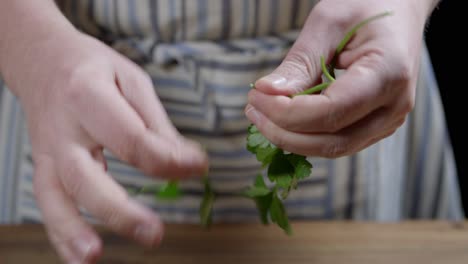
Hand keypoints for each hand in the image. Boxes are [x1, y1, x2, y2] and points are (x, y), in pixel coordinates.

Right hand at [2, 30, 207, 262]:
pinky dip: (60, 232)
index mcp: (89, 96)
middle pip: (87, 176)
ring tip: (94, 257)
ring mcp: (48, 150)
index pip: (132, 140)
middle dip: (120, 210)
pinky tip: (79, 257)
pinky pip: (47, 201)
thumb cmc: (94, 68)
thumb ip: (155, 124)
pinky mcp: (43, 164)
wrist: (43, 60)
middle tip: (154, 233)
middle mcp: (63, 128)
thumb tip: (184, 161)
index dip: (169, 160)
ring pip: (56, 196)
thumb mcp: (133, 81)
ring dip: (74, 231)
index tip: (198, 167)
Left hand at [246, 0, 433, 156]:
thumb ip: (300, 63)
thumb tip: (267, 94)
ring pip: (334, 149)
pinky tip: (283, 118)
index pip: (332, 112)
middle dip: (284, 132)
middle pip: (333, 141)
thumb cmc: (364, 6)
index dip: (287, 113)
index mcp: (389, 74)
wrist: (399, 9)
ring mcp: (388, 120)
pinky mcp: (376, 125)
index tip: (256, 96)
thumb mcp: (327, 23)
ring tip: (262, 114)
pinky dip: (306, 135)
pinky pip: (338, 141)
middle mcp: (395, 106)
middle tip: (253, 109)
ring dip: (292, 138)